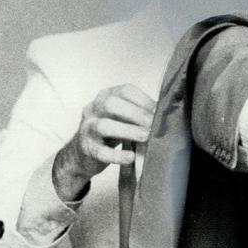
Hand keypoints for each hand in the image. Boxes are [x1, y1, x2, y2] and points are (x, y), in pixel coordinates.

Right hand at [53, 84, 156, 200]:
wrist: (82, 153)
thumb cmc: (110, 132)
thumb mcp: (122, 116)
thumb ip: (139, 113)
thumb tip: (165, 114)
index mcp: (105, 97)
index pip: (125, 90)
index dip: (144, 100)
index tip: (158, 111)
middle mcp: (93, 109)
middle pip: (111, 104)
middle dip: (136, 114)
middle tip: (153, 125)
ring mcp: (87, 129)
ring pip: (104, 126)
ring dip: (128, 131)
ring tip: (146, 137)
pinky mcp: (86, 149)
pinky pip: (101, 151)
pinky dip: (117, 155)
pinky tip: (131, 156)